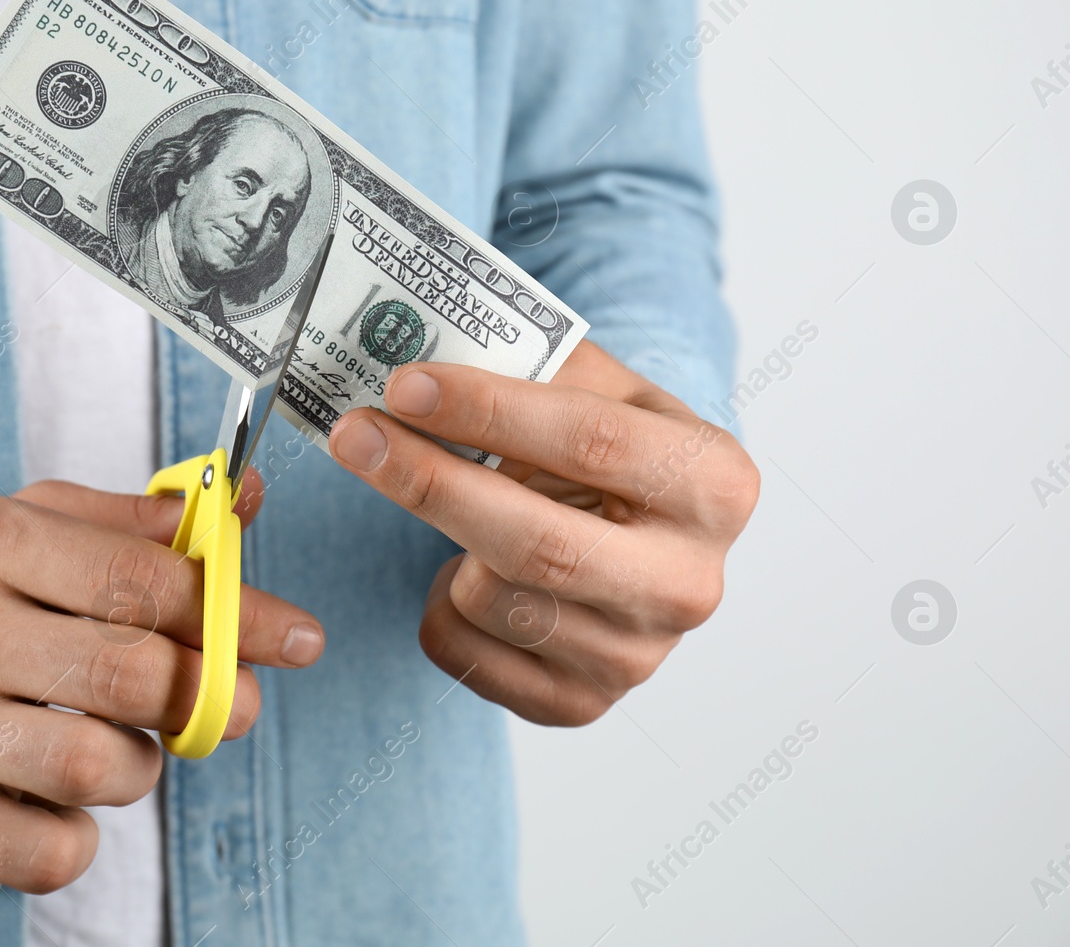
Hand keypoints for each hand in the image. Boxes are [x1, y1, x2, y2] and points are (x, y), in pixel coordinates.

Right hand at [0, 472, 323, 892]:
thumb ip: (138, 520)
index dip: (241, 613)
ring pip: (103, 768)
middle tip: (231, 708)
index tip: (300, 639)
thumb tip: (245, 495)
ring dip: (142, 770)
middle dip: (207, 699)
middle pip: (136, 675)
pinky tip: (54, 803)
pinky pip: (52, 849)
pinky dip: (78, 837)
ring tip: (122, 752)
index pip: (147, 578)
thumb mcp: (29, 535)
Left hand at [328, 340, 756, 725]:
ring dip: (443, 542)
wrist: (638, 533)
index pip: (589, 441)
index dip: (486, 410)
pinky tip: (470, 570)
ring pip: (491, 599)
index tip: (404, 385)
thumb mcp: (600, 388)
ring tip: (457, 508)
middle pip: (538, 543)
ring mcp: (638, 655)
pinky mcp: (581, 704)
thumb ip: (529, 369)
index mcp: (714, 483)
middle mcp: (689, 582)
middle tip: (355, 434)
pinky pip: (465, 653)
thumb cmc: (609, 445)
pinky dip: (441, 604)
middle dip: (431, 483)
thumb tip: (412, 364)